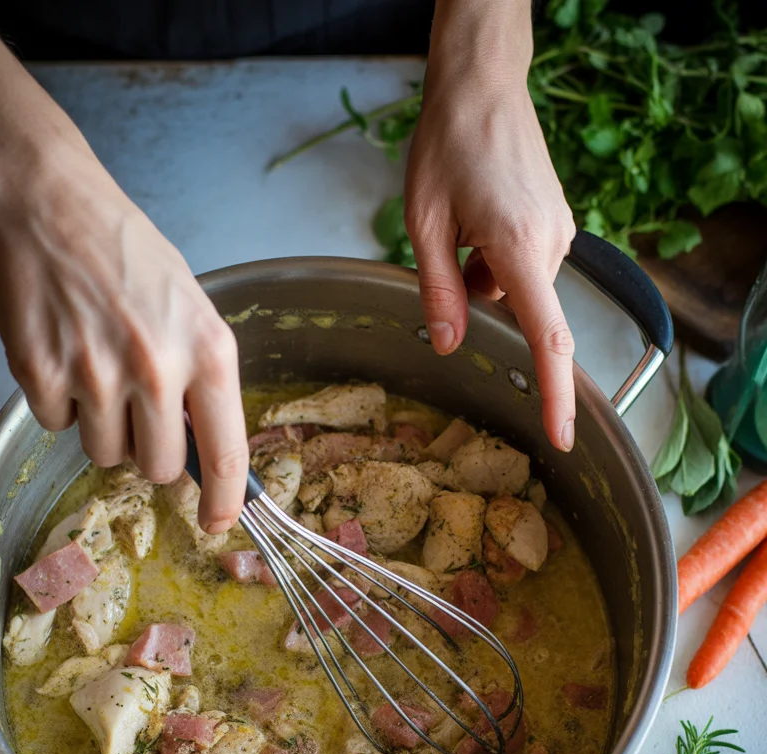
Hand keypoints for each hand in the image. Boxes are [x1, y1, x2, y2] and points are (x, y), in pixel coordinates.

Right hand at [0, 150, 247, 532]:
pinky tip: (62, 353)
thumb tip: (202, 454)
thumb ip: (201, 381)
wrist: (50, 207)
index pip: (225, 453)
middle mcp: (156, 369)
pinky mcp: (41, 375)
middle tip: (134, 407)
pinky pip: (55, 426)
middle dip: (146, 450)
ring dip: (100, 426)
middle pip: (158, 467)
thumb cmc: (128, 256)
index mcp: (207, 351)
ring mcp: (95, 375)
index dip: (223, 500)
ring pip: (104, 454)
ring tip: (96, 365)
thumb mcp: (191, 311)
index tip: (218, 523)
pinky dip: (58, 402)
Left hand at [404, 0, 576, 450]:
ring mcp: (558, 232)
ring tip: (458, 227)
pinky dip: (494, 263)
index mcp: (520, 248)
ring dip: (482, 279)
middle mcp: (551, 244)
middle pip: (521, 311)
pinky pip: (523, 267)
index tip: (563, 436)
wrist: (481, 84)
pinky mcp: (554, 223)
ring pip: (517, 290)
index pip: (548, 338)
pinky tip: (475, 224)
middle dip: (481, 302)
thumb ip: (438, 291)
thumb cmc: (448, 144)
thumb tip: (450, 345)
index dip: (555, 394)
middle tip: (449, 251)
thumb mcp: (424, 224)